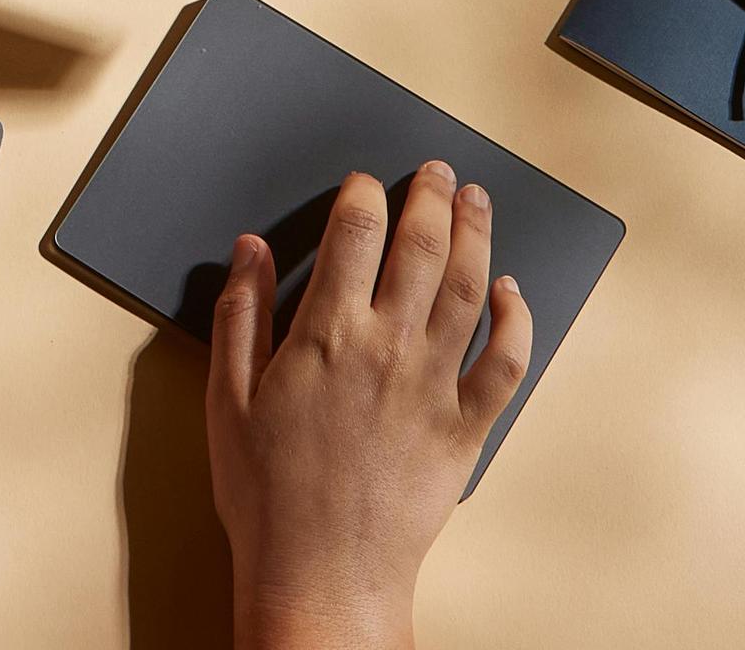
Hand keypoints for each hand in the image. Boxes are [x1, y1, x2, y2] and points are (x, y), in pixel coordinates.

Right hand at [203, 163, 532, 649]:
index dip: (364, 196)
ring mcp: (435, 385)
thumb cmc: (267, 494)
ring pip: (469, 287)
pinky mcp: (468, 426)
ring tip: (476, 200)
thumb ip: (240, 314)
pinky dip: (516, 317)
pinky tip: (510, 291)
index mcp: (326, 335)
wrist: (322, 573)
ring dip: (476, 233)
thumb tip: (248, 250)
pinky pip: (508, 360)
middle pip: (421, 246)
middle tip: (436, 171)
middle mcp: (389, 348)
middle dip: (430, 196)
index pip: (355, 233)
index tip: (365, 184)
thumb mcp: (228, 398)